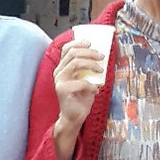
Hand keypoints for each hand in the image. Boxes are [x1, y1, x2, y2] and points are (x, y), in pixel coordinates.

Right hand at [50, 41, 105, 159]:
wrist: (74, 117)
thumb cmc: (80, 98)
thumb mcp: (85, 79)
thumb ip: (88, 68)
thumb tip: (100, 56)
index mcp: (62, 67)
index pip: (66, 49)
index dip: (78, 43)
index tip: (91, 43)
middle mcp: (58, 72)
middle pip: (73, 53)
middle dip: (89, 52)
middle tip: (101, 56)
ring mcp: (59, 80)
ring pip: (76, 63)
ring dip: (91, 64)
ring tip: (101, 70)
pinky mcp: (63, 90)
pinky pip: (81, 82)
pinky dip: (92, 85)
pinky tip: (95, 90)